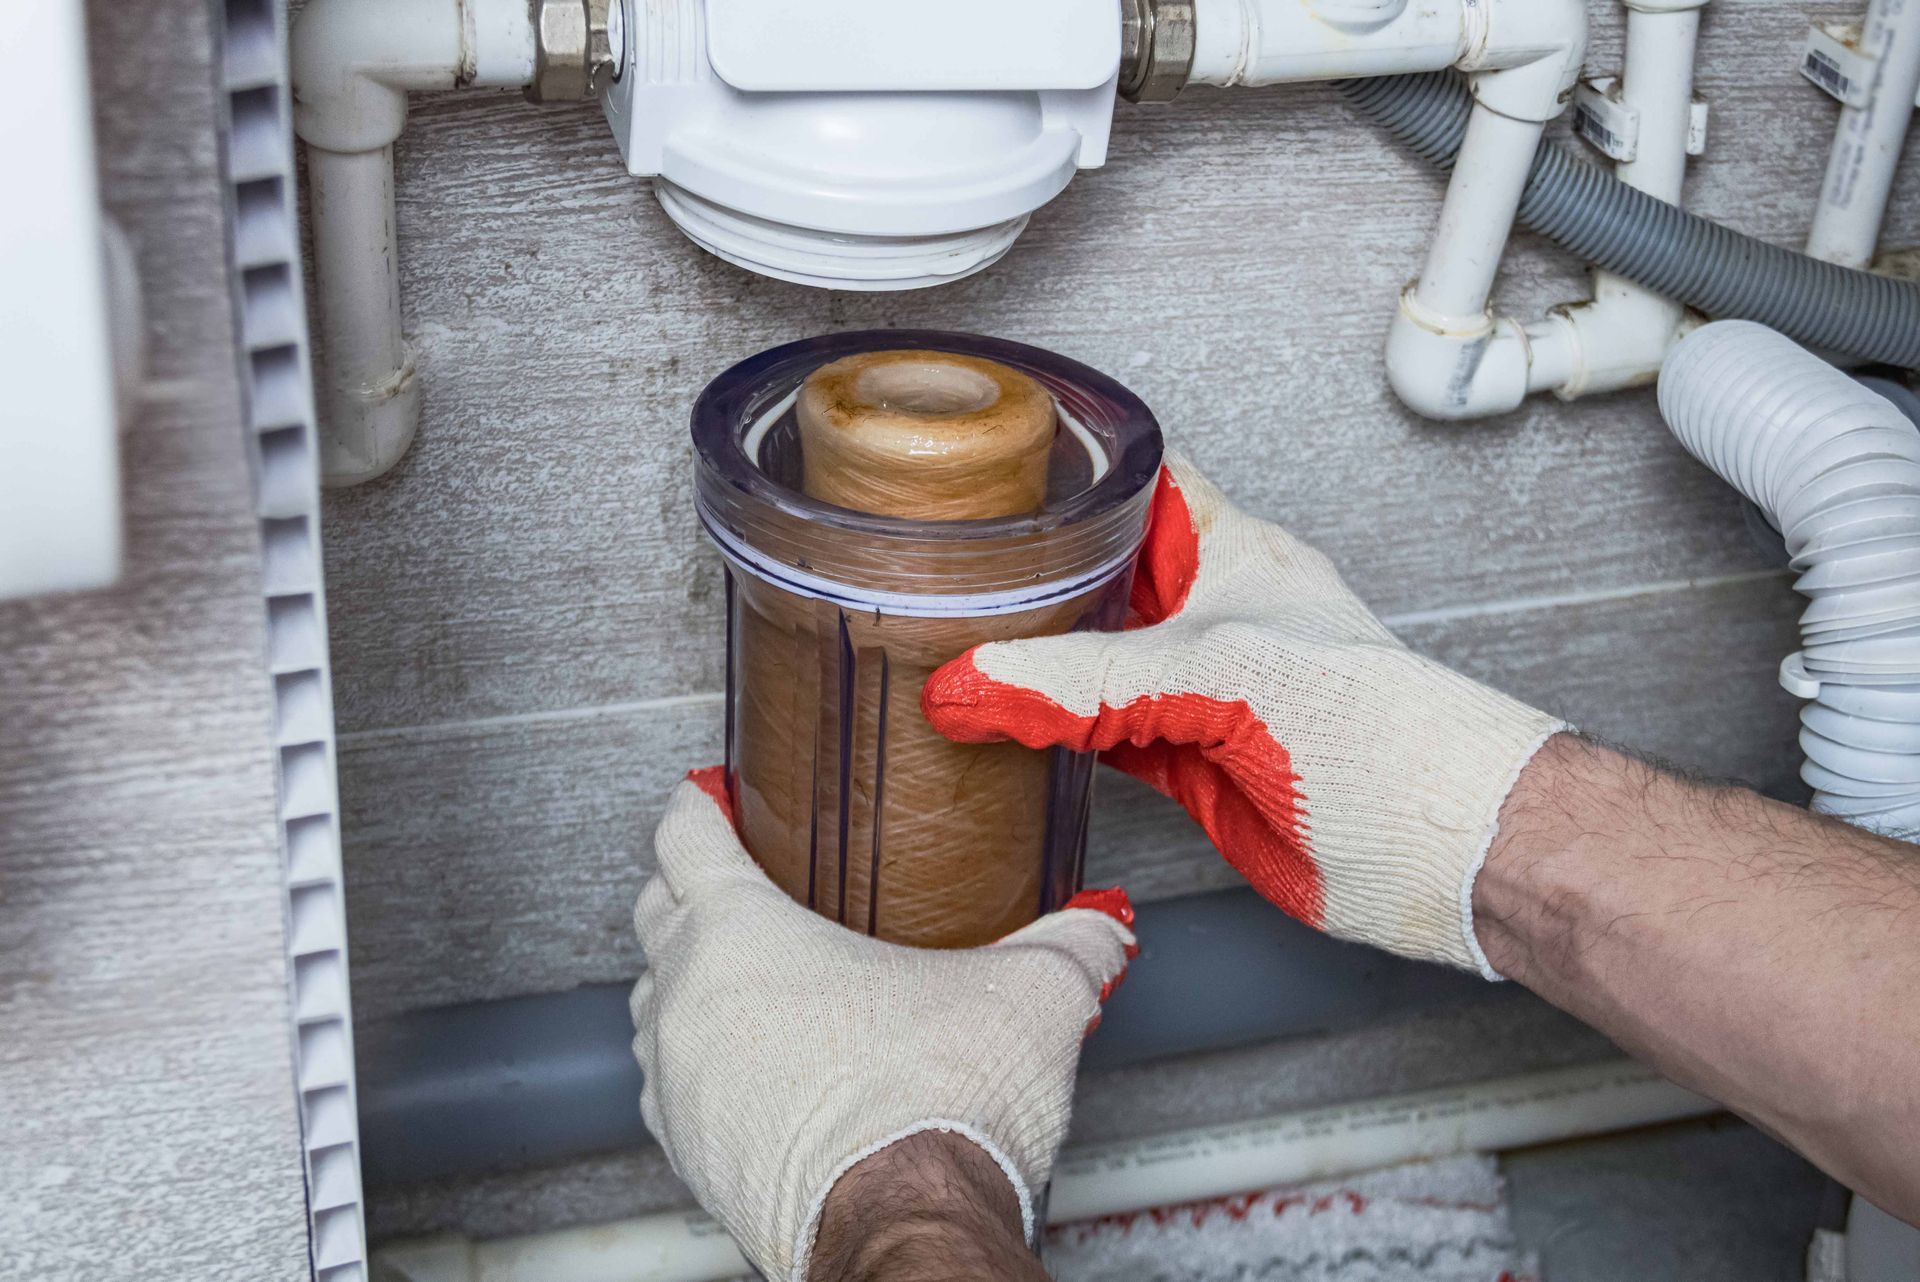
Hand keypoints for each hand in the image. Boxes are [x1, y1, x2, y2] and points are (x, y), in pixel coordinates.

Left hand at [630, 770, 1136, 1281]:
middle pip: (655, 913)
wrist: (905, 1226)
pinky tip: (758, 1070)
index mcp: (743, 933)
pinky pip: (671, 1088)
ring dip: (690, 983)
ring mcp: (679, 1083)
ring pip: (656, 1005)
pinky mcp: (689, 1155)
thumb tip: (1099, 929)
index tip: (713, 798)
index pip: (685, 836)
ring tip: (753, 981)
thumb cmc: (933, 1110)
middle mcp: (690, 1002)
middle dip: (689, 888)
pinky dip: (703, 1065)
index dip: (699, 806)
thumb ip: (1070, 944)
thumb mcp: (1029, 995)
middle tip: (738, 879)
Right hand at [922, 453, 1563, 975]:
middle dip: (1030, 571)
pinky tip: (1004, 730)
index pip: (1142, 477)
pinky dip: (1050, 733)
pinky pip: (1099, 736)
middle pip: (1101, 573)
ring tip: (947, 645)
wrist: (1437, 846)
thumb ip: (1084, 683)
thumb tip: (972, 685)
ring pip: (1093, 662)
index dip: (1077, 458)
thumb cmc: (1385, 731)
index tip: (995, 456)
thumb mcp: (1217, 676)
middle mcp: (1213, 613)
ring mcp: (1200, 690)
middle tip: (938, 566)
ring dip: (1033, 662)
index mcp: (1233, 553)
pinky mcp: (1187, 761)